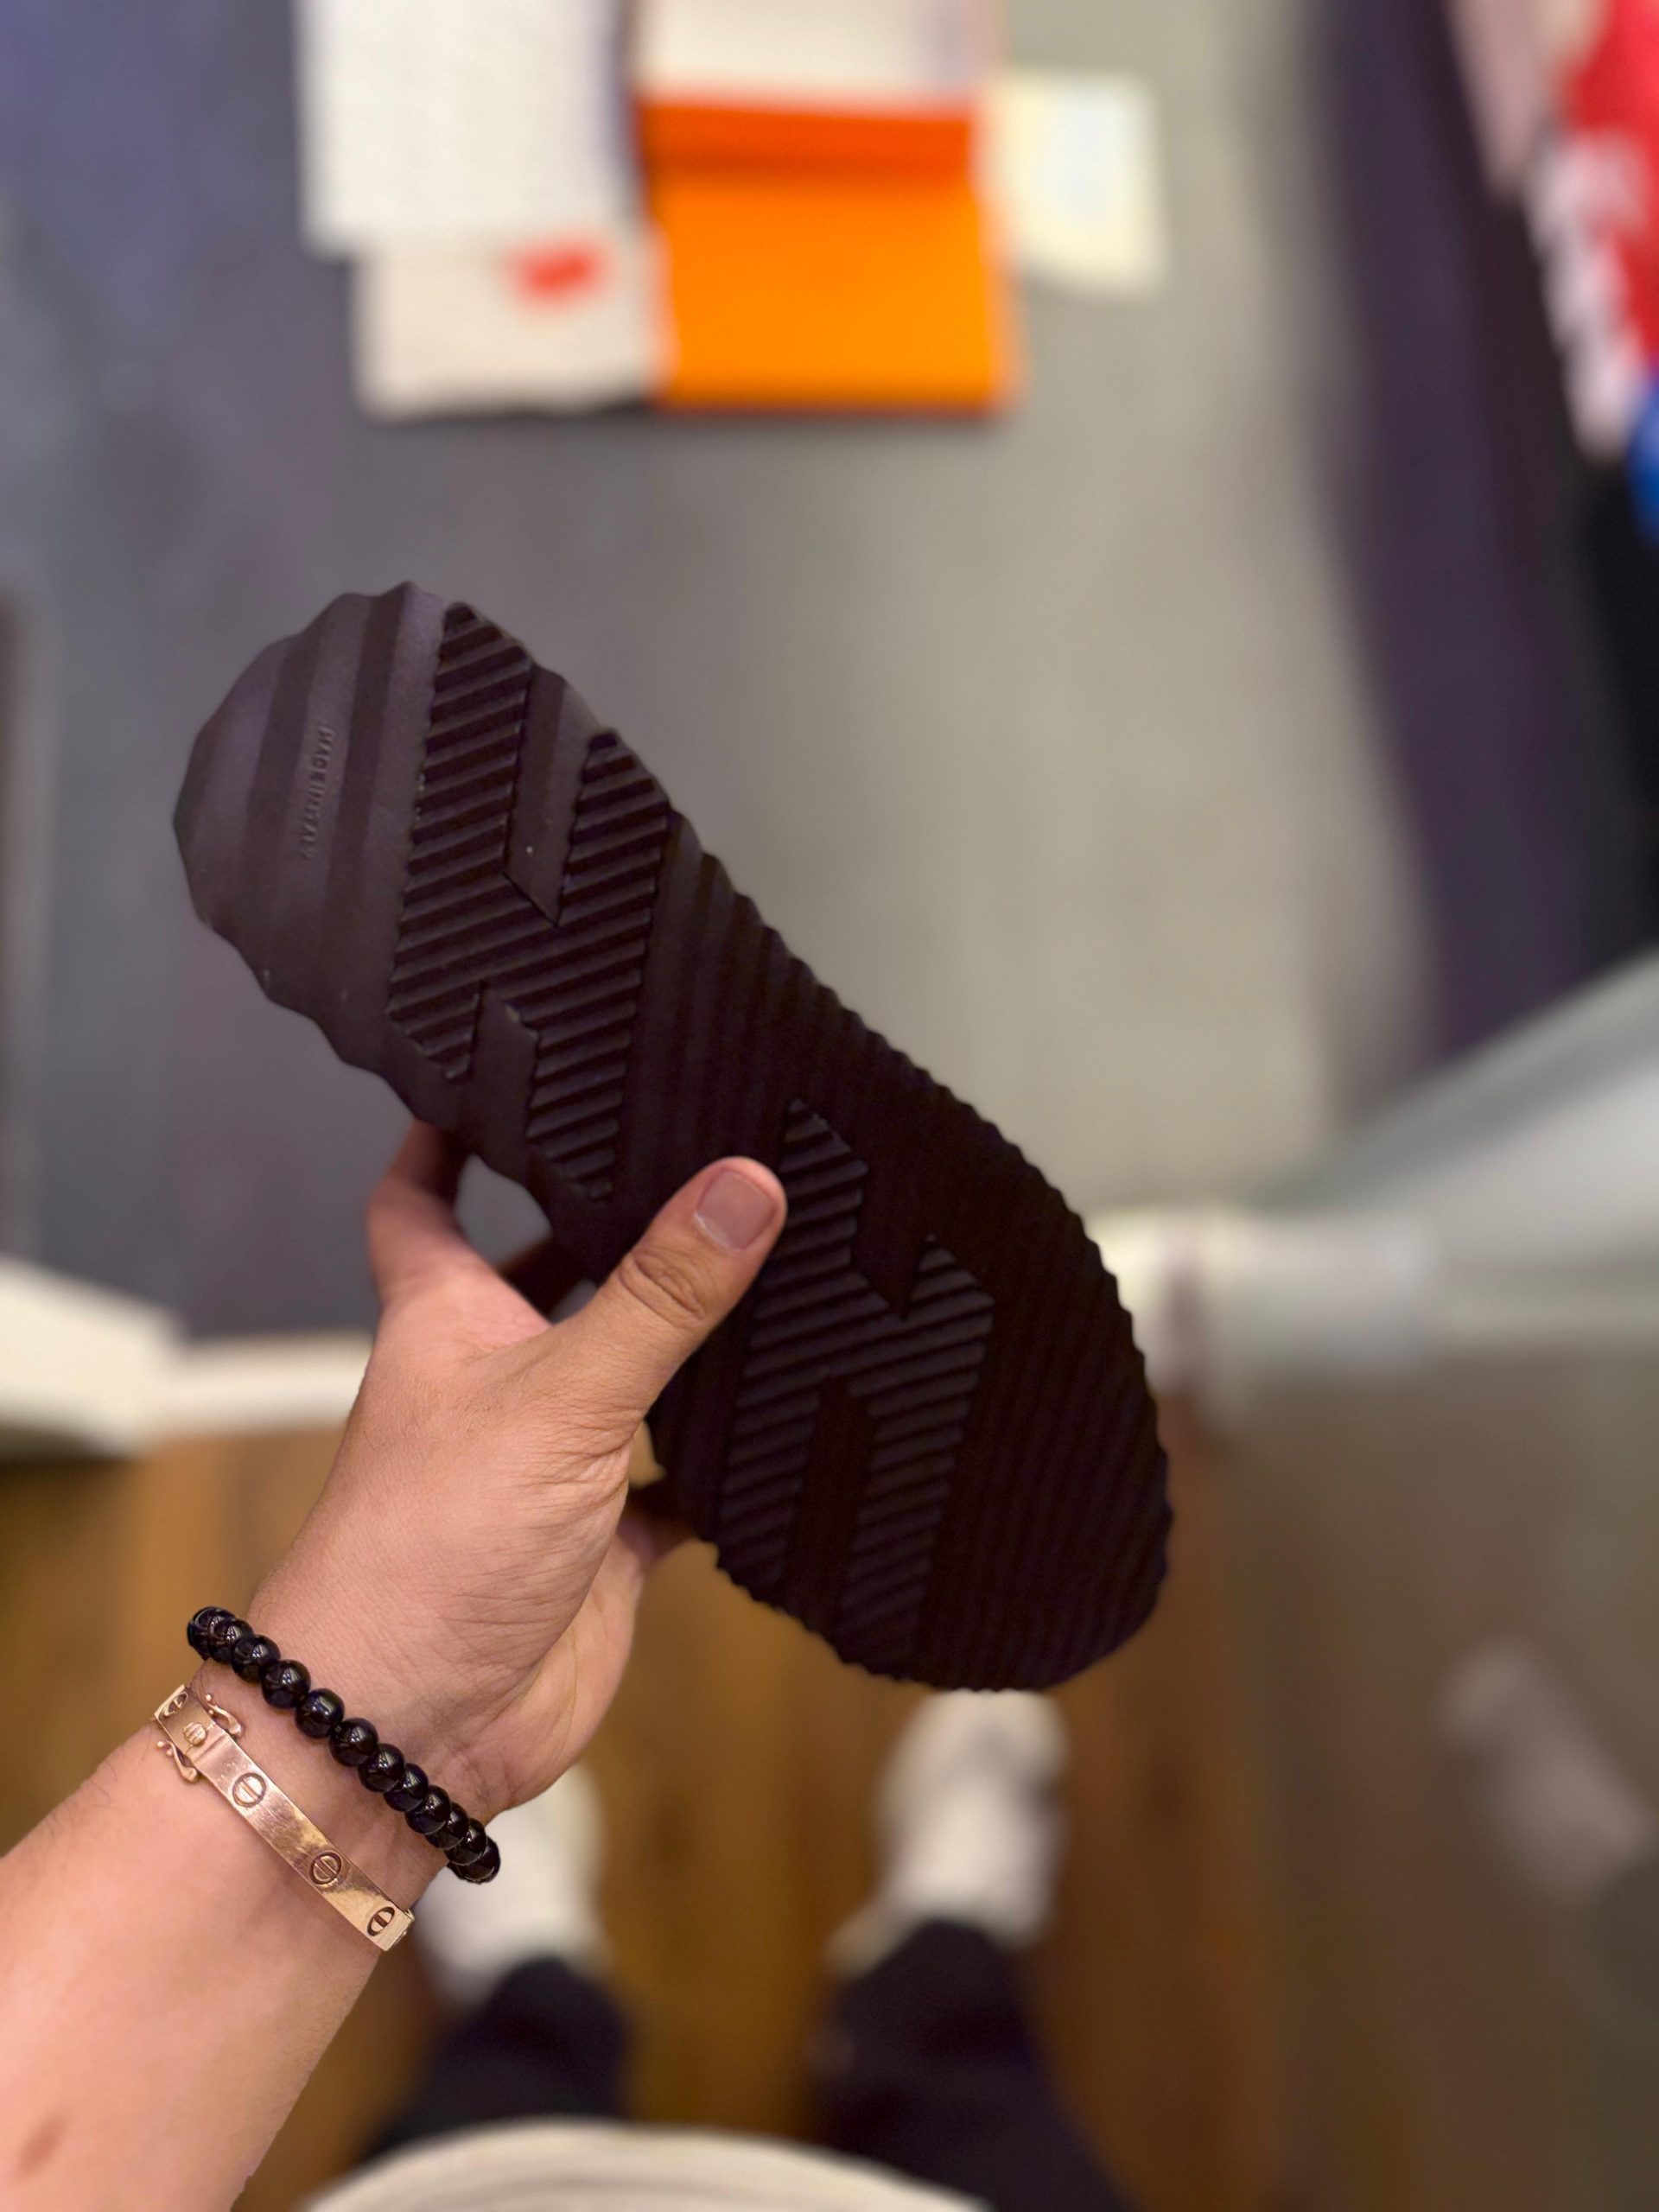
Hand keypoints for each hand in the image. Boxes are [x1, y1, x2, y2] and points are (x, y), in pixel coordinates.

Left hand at [251, 1124, 785, 1821]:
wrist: (412, 1730)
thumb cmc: (429, 1549)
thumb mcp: (559, 1394)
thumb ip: (661, 1294)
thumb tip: (745, 1184)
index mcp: (447, 1319)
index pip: (426, 1201)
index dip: (446, 1138)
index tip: (496, 1079)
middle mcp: (496, 1379)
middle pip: (547, 1279)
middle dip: (607, 1229)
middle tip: (694, 1162)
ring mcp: (552, 1462)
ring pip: (627, 1375)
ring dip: (687, 1338)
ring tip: (776, 1263)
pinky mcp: (604, 1542)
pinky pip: (679, 1482)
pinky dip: (726, 1461)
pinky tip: (788, 1424)